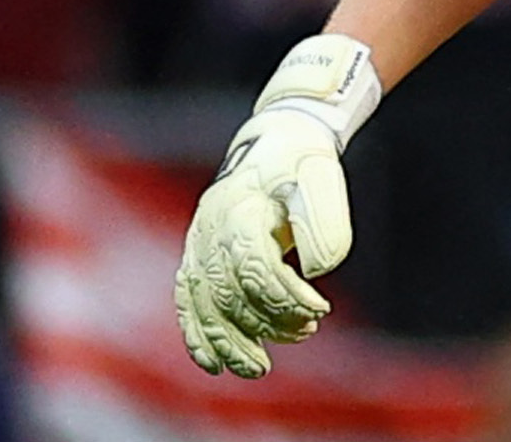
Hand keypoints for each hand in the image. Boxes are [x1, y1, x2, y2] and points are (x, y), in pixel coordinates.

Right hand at [175, 35, 380, 376]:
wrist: (276, 141)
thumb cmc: (302, 164)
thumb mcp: (322, 181)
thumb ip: (323, 225)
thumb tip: (314, 271)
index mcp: (240, 209)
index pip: (255, 267)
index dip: (287, 295)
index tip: (321, 310)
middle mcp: (211, 230)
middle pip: (231, 292)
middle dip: (268, 321)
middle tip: (308, 331)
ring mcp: (198, 246)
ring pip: (206, 306)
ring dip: (232, 342)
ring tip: (261, 368)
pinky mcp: (194, 259)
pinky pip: (188, 304)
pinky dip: (199, 336)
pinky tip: (215, 365)